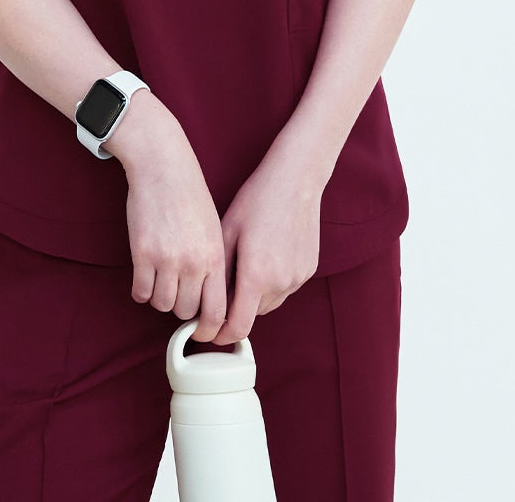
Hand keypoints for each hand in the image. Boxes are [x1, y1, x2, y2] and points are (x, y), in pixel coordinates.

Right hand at [109, 95, 229, 332]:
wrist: (164, 167)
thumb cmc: (191, 196)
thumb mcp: (215, 230)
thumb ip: (213, 265)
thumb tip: (209, 302)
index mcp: (216, 257)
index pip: (217, 312)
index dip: (208, 328)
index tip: (200, 330)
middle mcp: (194, 263)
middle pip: (185, 312)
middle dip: (180, 306)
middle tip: (175, 290)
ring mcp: (167, 259)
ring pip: (162, 304)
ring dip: (159, 297)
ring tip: (159, 278)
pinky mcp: (142, 254)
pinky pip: (140, 292)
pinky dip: (141, 289)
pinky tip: (144, 275)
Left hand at [199, 152, 322, 345]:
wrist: (296, 180)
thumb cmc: (257, 200)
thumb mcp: (226, 231)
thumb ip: (217, 273)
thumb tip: (206, 300)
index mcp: (256, 275)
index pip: (238, 327)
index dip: (220, 335)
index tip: (207, 332)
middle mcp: (280, 282)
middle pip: (252, 314)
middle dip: (235, 308)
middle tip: (221, 286)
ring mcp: (298, 278)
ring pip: (269, 303)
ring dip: (254, 296)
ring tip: (245, 264)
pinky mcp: (309, 270)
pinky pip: (285, 288)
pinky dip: (272, 282)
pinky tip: (265, 255)